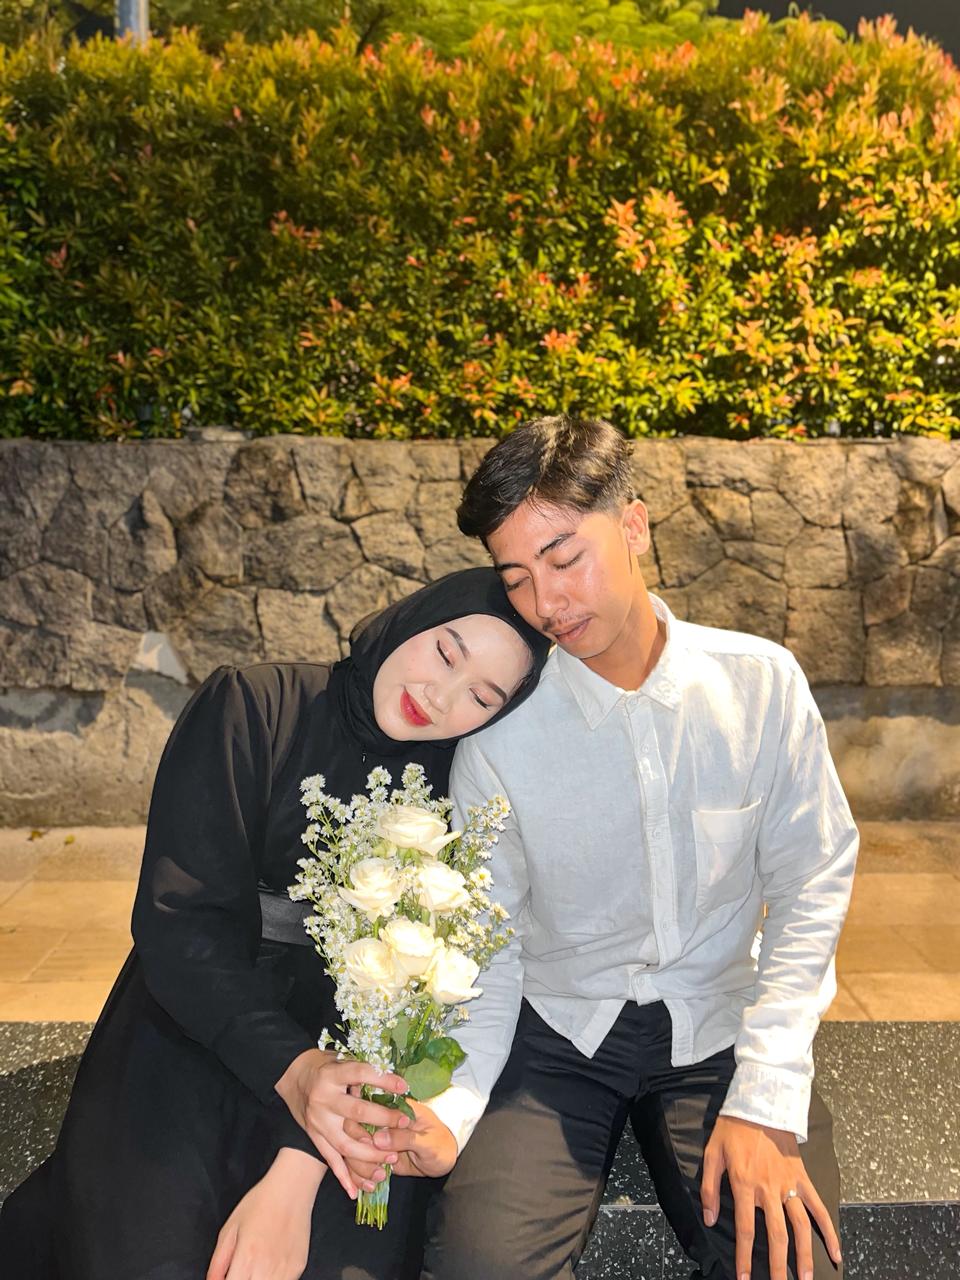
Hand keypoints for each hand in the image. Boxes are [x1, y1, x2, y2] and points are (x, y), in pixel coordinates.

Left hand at [206, 1147, 322, 1279]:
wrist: (292, 1188)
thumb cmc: (261, 1202)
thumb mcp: (230, 1228)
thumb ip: (218, 1262)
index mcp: (246, 1258)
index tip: (229, 1276)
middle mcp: (266, 1268)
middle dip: (242, 1279)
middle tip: (241, 1269)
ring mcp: (285, 1270)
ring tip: (254, 1267)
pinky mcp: (297, 1268)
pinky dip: (273, 1278)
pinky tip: (269, 1264)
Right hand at [274, 1048, 410, 1197]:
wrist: (293, 1076)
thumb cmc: (325, 1065)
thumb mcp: (341, 1059)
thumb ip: (363, 1071)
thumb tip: (396, 1079)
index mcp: (332, 1075)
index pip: (361, 1075)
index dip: (383, 1080)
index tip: (404, 1086)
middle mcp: (324, 1099)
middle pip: (357, 1112)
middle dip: (383, 1119)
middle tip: (404, 1123)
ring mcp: (317, 1121)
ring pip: (345, 1143)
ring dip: (370, 1155)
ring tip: (391, 1159)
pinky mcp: (313, 1136)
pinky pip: (330, 1160)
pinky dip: (343, 1177)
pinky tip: (356, 1191)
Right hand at [343, 1099, 458, 1188]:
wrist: (443, 1161)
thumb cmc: (441, 1145)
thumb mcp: (428, 1142)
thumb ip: (405, 1138)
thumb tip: (377, 1139)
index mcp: (395, 1108)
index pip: (368, 1106)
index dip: (361, 1123)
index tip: (369, 1142)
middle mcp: (381, 1120)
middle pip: (352, 1127)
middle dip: (358, 1149)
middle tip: (379, 1163)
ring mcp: (376, 1138)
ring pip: (352, 1148)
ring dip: (359, 1166)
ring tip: (380, 1177)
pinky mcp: (374, 1155)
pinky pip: (357, 1164)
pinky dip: (359, 1177)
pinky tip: (370, 1186)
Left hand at [701, 1116, 841, 1279]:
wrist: (759, 1102)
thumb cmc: (733, 1128)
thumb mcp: (712, 1154)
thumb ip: (709, 1188)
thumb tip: (710, 1218)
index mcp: (745, 1184)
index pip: (746, 1229)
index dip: (745, 1257)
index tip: (744, 1279)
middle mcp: (769, 1189)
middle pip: (776, 1236)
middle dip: (778, 1267)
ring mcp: (789, 1184)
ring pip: (800, 1227)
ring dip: (805, 1256)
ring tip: (807, 1279)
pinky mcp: (803, 1178)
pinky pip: (818, 1207)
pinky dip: (829, 1230)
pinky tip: (836, 1252)